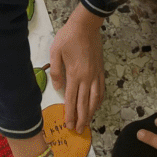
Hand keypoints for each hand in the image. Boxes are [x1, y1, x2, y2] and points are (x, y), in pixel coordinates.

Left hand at [50, 3, 104, 131]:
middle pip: (84, 103)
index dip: (71, 114)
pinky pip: (101, 89)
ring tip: (88, 123)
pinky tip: (96, 105)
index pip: (72, 99)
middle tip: (79, 130)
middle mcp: (87, 78)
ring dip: (91, 112)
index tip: (69, 125)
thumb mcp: (55, 52)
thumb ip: (56, 72)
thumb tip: (57, 88)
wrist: (86, 26)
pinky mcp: (100, 70)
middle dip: (82, 118)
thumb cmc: (68, 37)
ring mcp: (96, 75)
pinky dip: (99, 100)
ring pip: (95, 99)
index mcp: (75, 74)